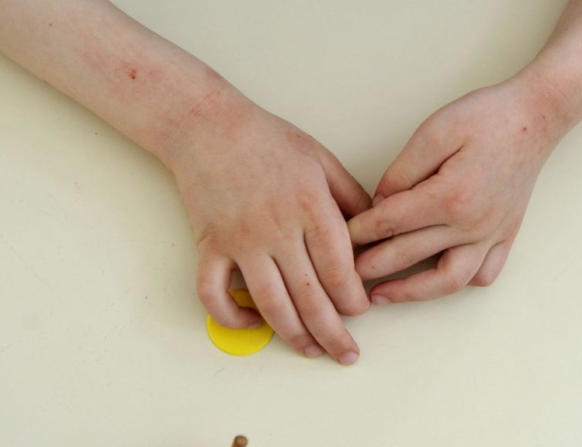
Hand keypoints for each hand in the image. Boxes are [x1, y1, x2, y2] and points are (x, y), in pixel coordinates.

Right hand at [169, 91, 370, 364]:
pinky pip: (214, 294)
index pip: (340, 270)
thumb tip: (374, 231)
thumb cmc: (267, 139)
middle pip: (311, 297)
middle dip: (333, 333)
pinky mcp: (210, 246)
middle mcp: (277, 230)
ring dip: (293, 335)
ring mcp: (241, 241)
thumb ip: (351, 197)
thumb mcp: (322, 159)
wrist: (208, 126)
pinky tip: (250, 324)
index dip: (354, 299)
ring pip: (270, 304)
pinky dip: (230, 317)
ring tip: (310, 350)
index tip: (361, 311)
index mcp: (311, 207)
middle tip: (346, 354)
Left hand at [348, 77, 571, 302]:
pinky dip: (461, 281)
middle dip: (371, 266)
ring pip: (448, 280)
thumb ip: (401, 172)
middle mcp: (473, 224)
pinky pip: (484, 273)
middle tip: (345, 273)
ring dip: (412, 292)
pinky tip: (439, 279)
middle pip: (409, 255)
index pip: (391, 222)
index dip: (359, 232)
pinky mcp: (506, 234)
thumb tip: (380, 203)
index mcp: (450, 196)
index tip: (338, 238)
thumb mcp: (434, 132)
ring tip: (383, 294)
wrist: (537, 115)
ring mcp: (493, 233)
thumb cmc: (486, 117)